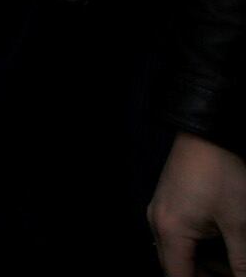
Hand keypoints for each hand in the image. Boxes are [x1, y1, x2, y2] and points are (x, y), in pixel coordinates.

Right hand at [150, 132, 245, 276]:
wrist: (207, 133)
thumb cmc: (222, 174)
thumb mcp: (239, 225)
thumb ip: (241, 263)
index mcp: (170, 232)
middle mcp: (157, 223)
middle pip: (176, 267)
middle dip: (205, 276)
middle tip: (235, 274)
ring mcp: (160, 211)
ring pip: (178, 252)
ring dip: (204, 265)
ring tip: (235, 264)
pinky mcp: (167, 202)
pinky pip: (178, 236)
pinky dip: (199, 248)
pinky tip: (224, 247)